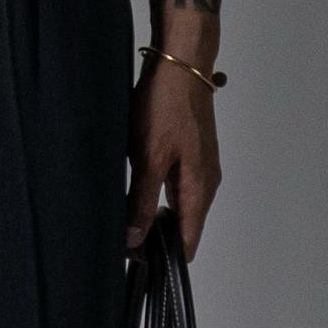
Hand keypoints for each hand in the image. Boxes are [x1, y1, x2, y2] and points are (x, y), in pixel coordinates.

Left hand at [126, 57, 221, 258]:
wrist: (181, 65)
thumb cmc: (166, 107)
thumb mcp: (147, 157)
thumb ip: (140, 200)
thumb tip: (135, 239)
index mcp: (199, 189)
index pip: (188, 241)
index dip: (164, 257)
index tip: (137, 262)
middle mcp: (206, 182)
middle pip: (184, 226)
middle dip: (155, 238)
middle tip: (121, 241)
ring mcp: (200, 168)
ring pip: (179, 206)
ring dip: (155, 216)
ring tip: (124, 220)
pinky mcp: (191, 154)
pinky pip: (177, 187)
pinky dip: (158, 196)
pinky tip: (136, 193)